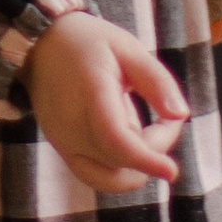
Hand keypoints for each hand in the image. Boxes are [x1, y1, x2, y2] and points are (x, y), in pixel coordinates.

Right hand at [27, 10, 188, 195]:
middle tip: (166, 119)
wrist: (40, 45)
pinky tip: (130, 139)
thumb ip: (156, 80)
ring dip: (137, 165)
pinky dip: (121, 167)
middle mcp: (71, 126)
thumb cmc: (89, 43)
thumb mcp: (128, 48)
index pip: (115, 139)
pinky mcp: (63, 150)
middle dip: (155, 149)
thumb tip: (181, 115)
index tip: (171, 171)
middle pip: (121, 161)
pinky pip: (96, 175)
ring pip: (109, 177)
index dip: (145, 159)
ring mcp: (63, 142)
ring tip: (146, 131)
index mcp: (90, 94)